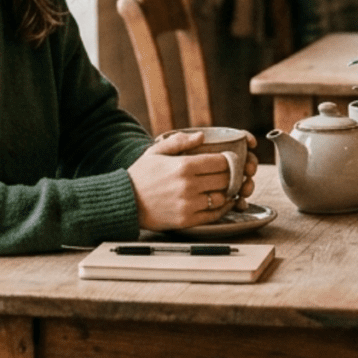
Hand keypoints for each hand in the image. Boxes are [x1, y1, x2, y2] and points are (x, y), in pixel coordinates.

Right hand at [127, 130, 258, 229]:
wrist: (125, 202)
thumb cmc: (141, 175)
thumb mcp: (156, 151)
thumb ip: (180, 141)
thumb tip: (202, 136)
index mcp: (184, 166)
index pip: (221, 161)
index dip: (230, 160)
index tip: (230, 159)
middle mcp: (188, 185)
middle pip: (225, 179)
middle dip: (232, 175)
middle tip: (233, 173)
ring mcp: (188, 204)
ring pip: (222, 197)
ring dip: (228, 192)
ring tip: (226, 187)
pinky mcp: (187, 220)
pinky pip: (214, 214)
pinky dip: (223, 208)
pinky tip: (222, 201)